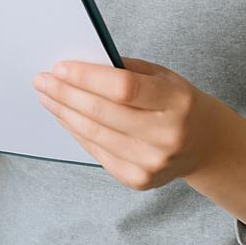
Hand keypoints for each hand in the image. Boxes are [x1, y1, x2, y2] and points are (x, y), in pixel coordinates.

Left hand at [33, 57, 224, 189]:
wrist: (204, 143)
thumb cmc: (174, 100)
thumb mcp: (160, 76)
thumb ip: (122, 69)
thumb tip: (75, 64)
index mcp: (176, 102)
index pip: (123, 88)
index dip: (87, 77)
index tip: (59, 67)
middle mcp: (167, 136)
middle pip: (103, 112)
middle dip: (65, 93)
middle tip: (41, 80)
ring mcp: (153, 163)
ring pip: (95, 134)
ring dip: (64, 112)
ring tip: (46, 95)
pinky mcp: (140, 180)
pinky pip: (97, 152)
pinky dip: (76, 131)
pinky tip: (64, 116)